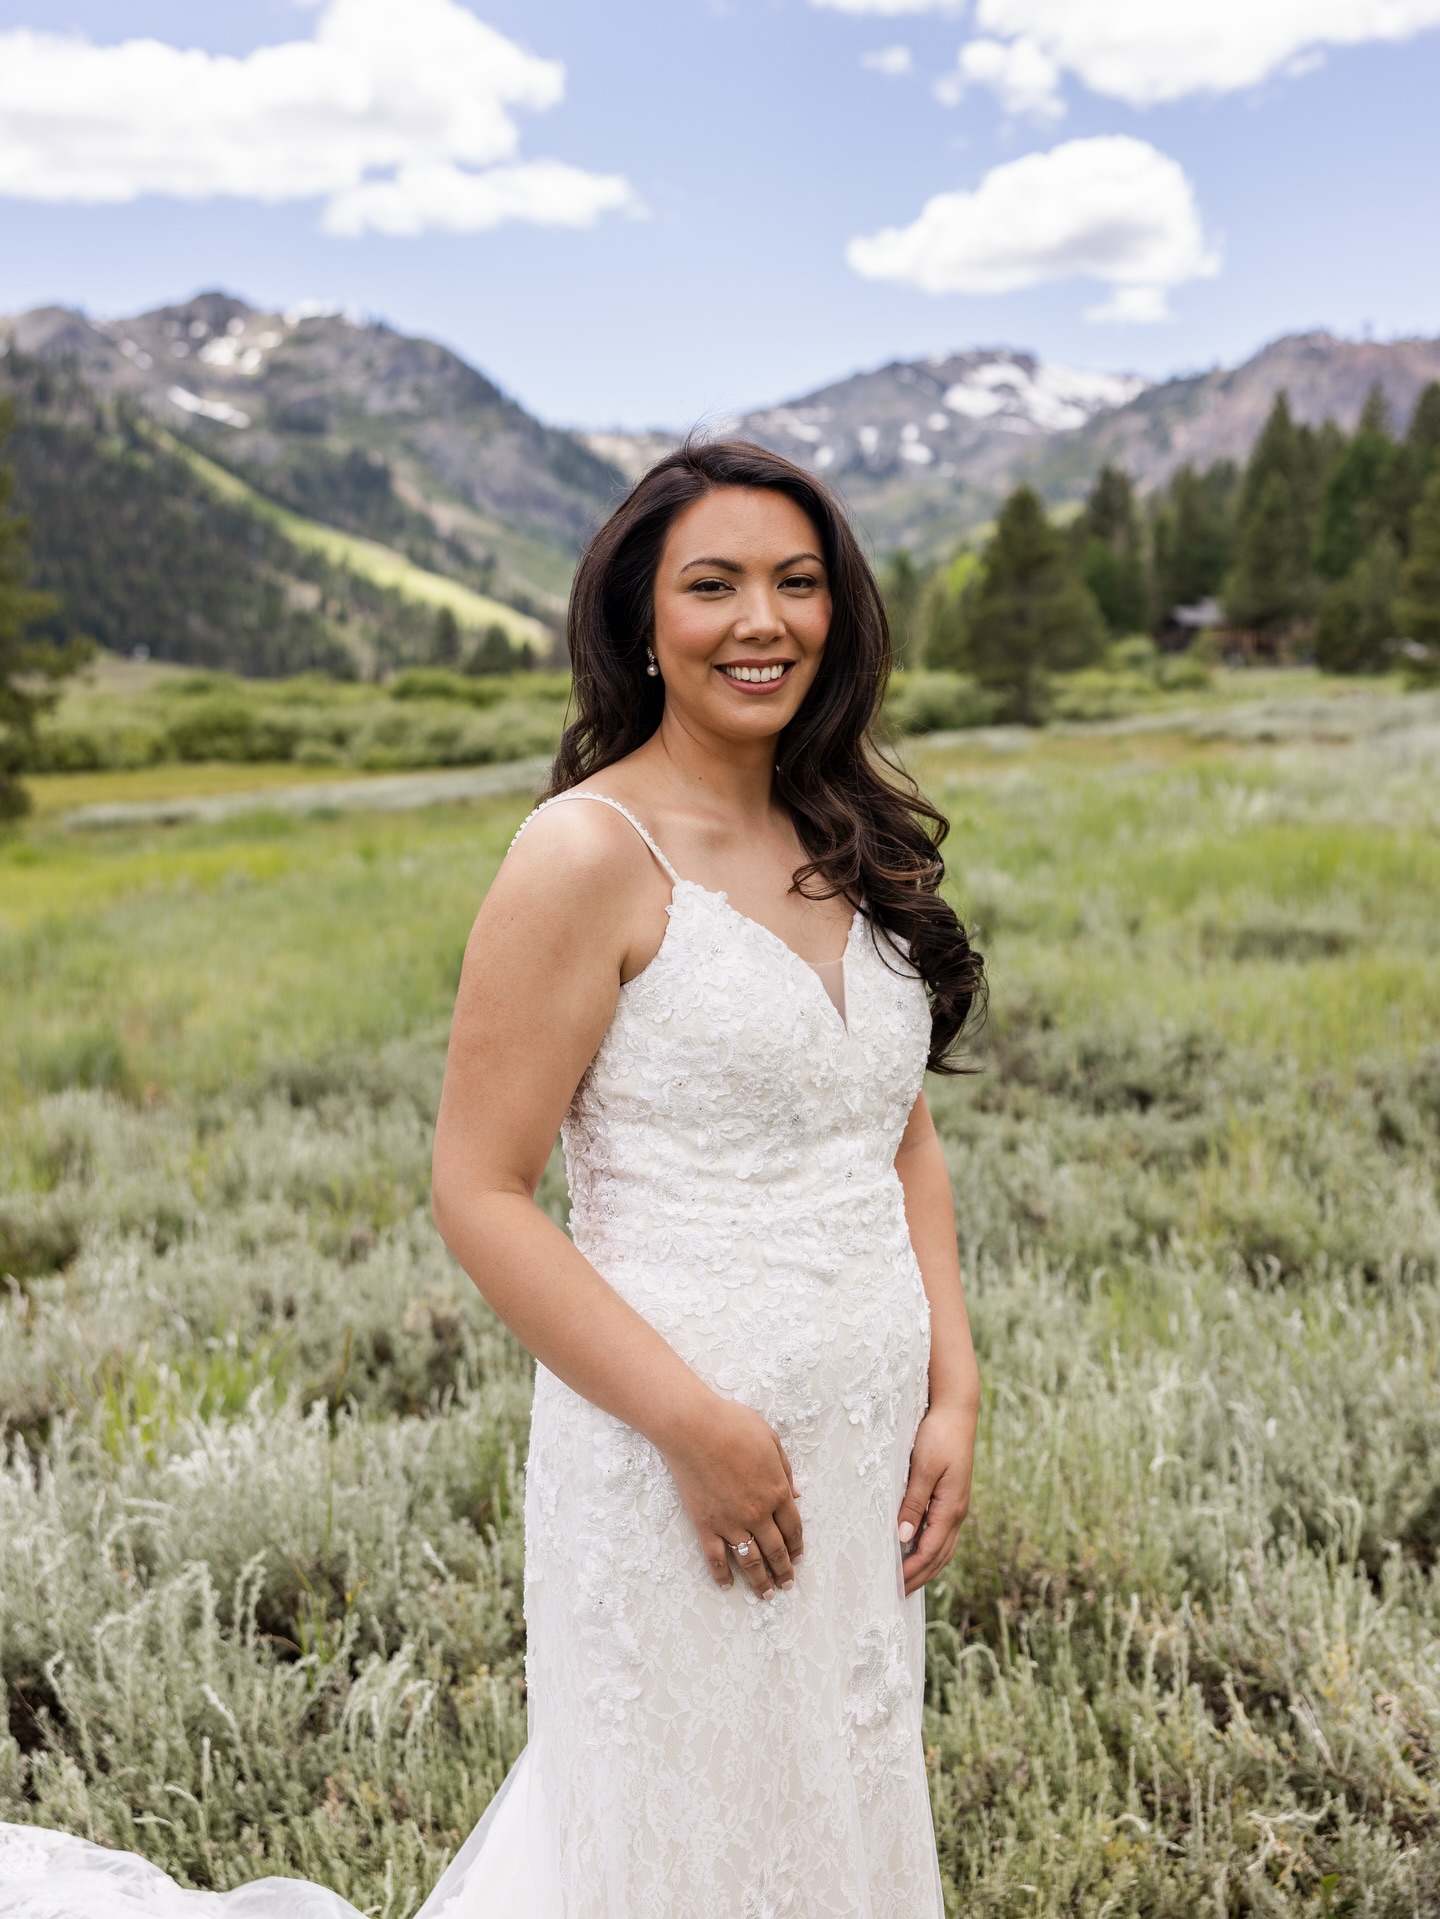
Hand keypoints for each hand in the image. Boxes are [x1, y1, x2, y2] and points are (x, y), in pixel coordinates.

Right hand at [661, 1392, 803, 1601]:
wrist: (693, 1428)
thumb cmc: (733, 1425)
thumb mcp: (770, 1440)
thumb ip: (785, 1469)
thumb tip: (796, 1495)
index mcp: (777, 1491)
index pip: (793, 1528)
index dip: (797, 1546)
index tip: (798, 1558)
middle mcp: (758, 1514)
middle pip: (775, 1550)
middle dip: (784, 1570)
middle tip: (786, 1585)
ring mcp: (731, 1522)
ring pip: (750, 1561)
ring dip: (760, 1581)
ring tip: (766, 1595)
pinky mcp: (705, 1525)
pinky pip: (716, 1558)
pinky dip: (722, 1575)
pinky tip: (727, 1586)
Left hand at [897, 1398, 975, 1596]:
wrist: (956, 1410)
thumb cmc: (938, 1435)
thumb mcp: (923, 1468)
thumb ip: (914, 1504)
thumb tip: (903, 1539)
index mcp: (951, 1509)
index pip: (930, 1552)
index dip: (912, 1571)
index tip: (893, 1586)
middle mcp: (957, 1512)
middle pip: (939, 1556)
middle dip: (919, 1576)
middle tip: (897, 1594)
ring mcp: (956, 1505)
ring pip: (943, 1547)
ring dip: (926, 1566)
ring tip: (906, 1580)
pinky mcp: (951, 1497)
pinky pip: (941, 1533)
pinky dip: (929, 1549)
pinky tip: (915, 1549)